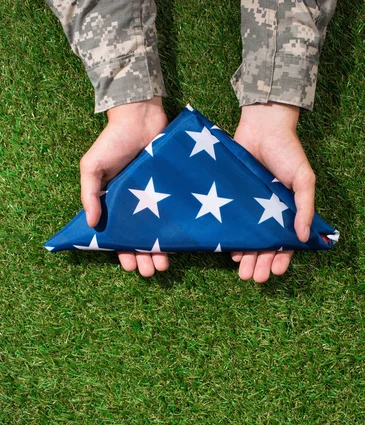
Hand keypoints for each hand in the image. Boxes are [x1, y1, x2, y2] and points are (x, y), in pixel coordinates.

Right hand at [79, 98, 168, 276]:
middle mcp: (135, 205)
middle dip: (143, 258)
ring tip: (163, 267)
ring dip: (159, 251)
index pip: (118, 234)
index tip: (128, 265)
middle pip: (139, 239)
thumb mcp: (92, 167)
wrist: (141, 116)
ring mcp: (155, 199)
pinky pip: (174, 215)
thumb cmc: (113, 141)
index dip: (122, 251)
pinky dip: (175, 231)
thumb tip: (91, 225)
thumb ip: (90, 194)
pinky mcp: (172, 191)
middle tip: (149, 272)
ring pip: (158, 232)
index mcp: (114, 203)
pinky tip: (179, 246)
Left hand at [232, 102, 315, 282]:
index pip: (286, 242)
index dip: (281, 258)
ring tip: (242, 274)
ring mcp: (250, 208)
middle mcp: (268, 214)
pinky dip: (232, 240)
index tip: (276, 271)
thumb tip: (304, 237)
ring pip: (248, 240)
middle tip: (255, 278)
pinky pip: (232, 224)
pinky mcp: (233, 200)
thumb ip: (305, 206)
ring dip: (246, 258)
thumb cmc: (288, 151)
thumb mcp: (304, 179)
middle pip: (264, 246)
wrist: (262, 126)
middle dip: (260, 264)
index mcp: (288, 211)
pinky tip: (230, 252)